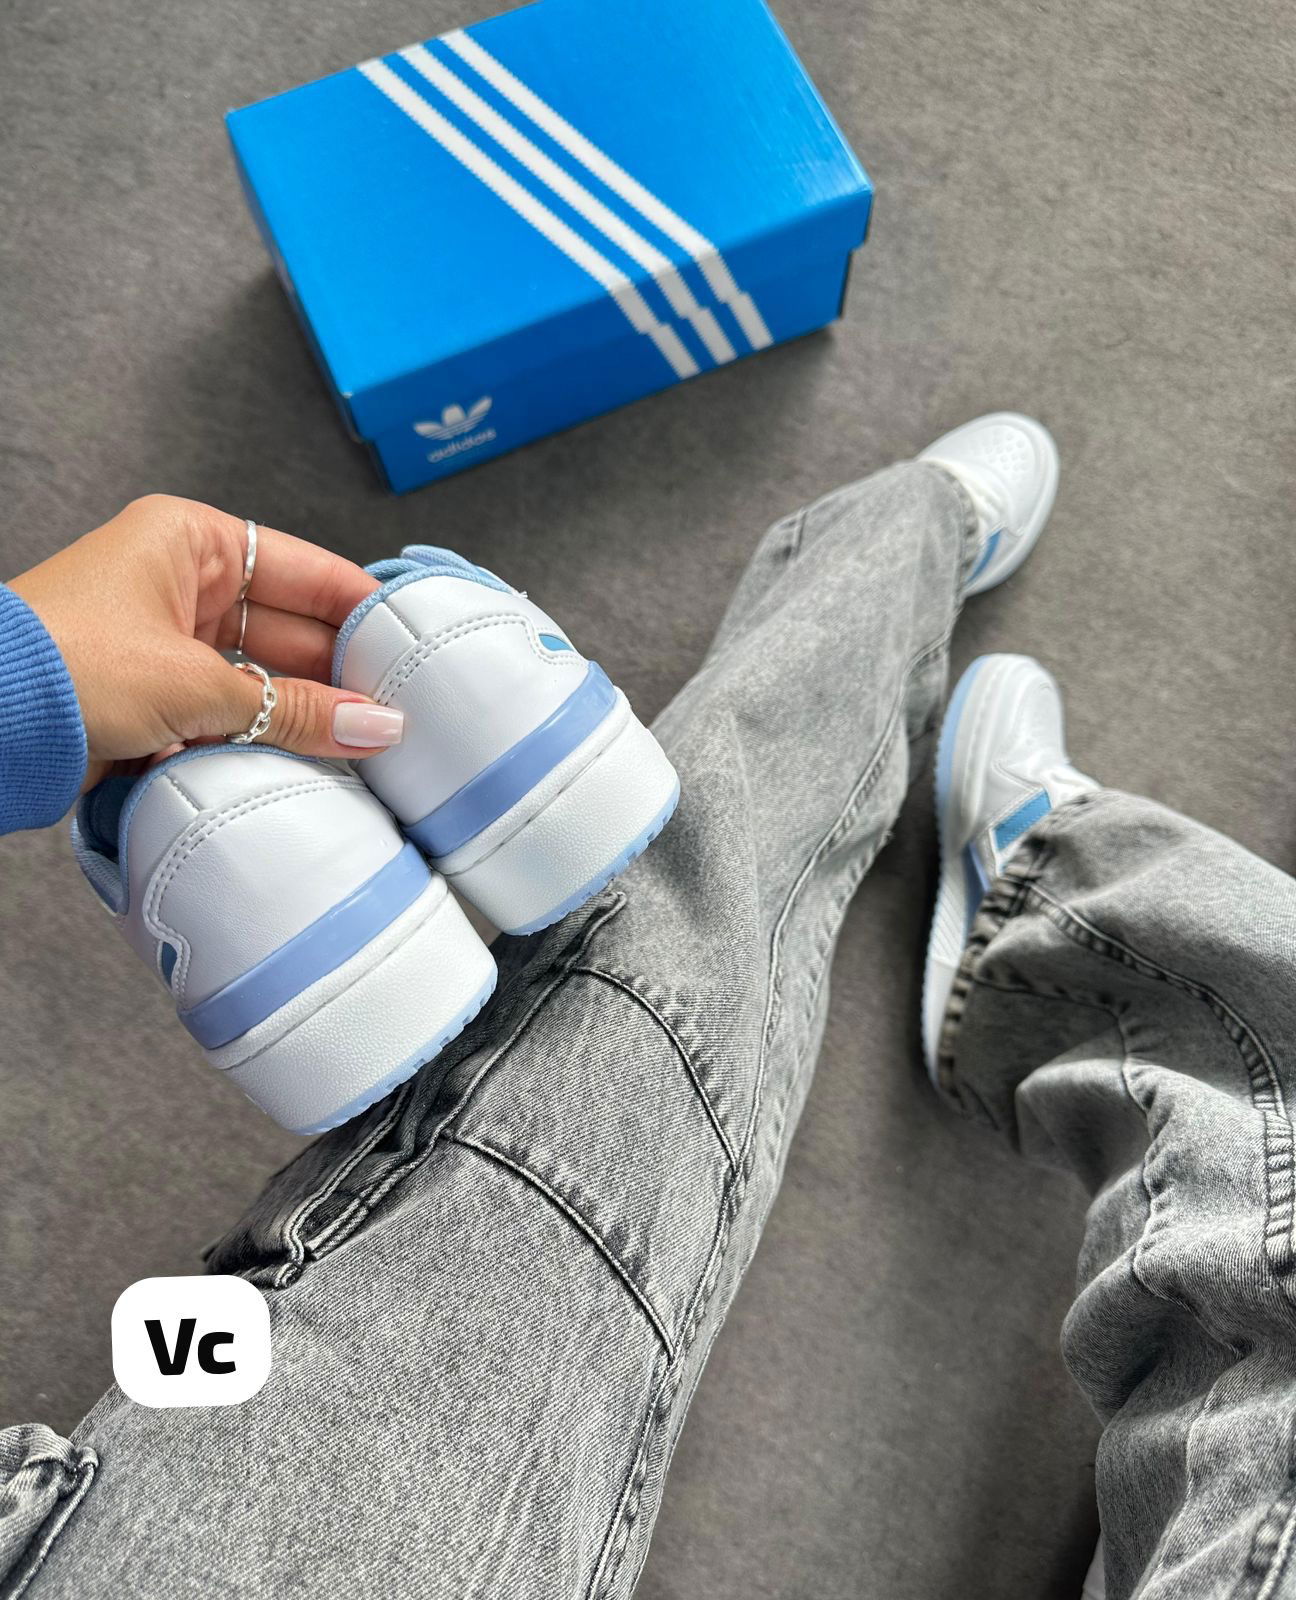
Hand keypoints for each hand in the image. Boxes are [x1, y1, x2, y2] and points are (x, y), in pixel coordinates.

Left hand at [10, 494, 401, 789]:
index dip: (361, 609)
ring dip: (300, 713)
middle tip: (400, 712)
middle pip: (288, 627)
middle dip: (338, 673)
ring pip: (260, 677)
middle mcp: (180, 582)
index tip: (416, 646)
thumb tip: (379, 728)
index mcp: (191, 542)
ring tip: (364, 747)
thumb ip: (295, 710)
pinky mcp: (150, 697)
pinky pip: (227, 712)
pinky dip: (260, 737)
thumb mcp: (197, 685)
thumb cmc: (67, 665)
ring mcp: (163, 641)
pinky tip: (306, 763)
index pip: (305, 571)